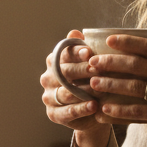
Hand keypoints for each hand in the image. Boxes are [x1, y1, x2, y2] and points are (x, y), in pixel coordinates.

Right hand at [41, 30, 110, 146]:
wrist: (93, 110)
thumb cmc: (91, 81)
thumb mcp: (89, 64)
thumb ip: (82, 49)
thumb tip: (75, 32)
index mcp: (54, 62)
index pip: (62, 54)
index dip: (75, 52)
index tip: (89, 52)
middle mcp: (47, 78)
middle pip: (63, 73)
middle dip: (81, 70)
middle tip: (97, 70)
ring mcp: (49, 97)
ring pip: (65, 93)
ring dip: (83, 91)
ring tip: (99, 89)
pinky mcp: (54, 114)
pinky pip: (67, 111)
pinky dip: (81, 108)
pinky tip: (94, 106)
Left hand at [84, 34, 146, 146]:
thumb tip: (141, 51)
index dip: (127, 42)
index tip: (108, 40)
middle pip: (136, 65)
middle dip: (111, 63)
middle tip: (92, 63)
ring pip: (134, 87)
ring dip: (111, 85)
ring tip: (93, 84)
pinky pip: (138, 111)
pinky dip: (120, 110)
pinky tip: (106, 110)